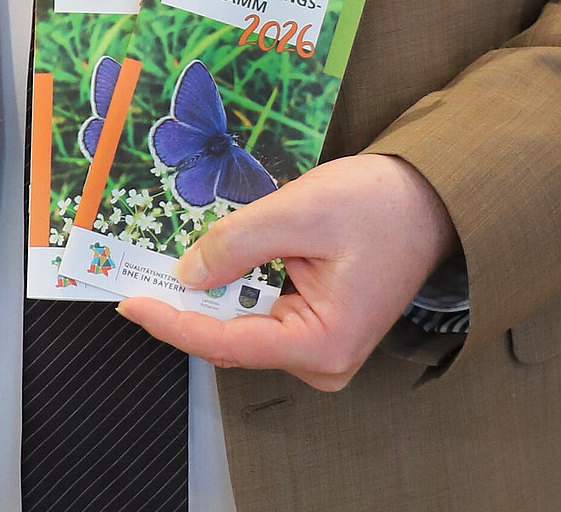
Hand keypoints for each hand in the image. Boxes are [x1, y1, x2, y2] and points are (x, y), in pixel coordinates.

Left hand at [116, 153, 457, 391]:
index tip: (130, 302)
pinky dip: (235, 282)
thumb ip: (238, 243)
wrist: (430, 199)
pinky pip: (262, 308)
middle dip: (186, 301)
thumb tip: (186, 272)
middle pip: (231, 336)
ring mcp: (319, 346)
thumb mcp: (300, 212)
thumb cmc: (380, 205)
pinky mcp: (316, 325)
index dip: (171, 322)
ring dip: (211, 288)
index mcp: (321, 344)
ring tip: (173, 255)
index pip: (226, 343)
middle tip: (138, 269)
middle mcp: (320, 360)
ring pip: (243, 321)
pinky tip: (215, 256)